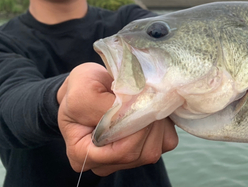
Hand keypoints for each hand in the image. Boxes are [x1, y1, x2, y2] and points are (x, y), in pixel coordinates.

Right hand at [57, 62, 177, 175]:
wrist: (91, 85)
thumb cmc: (82, 88)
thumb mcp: (84, 92)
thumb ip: (105, 106)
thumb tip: (135, 110)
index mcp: (82, 154)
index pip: (119, 153)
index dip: (135, 128)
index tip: (138, 101)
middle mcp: (105, 163)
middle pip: (139, 153)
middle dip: (147, 122)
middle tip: (144, 95)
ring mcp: (127, 159)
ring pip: (155, 149)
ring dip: (157, 122)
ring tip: (145, 100)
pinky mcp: (146, 148)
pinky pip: (166, 142)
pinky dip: (165, 123)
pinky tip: (151, 108)